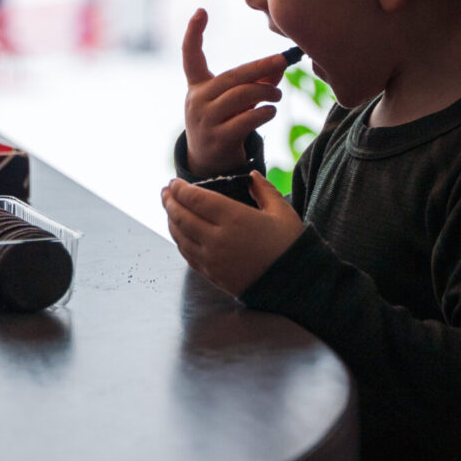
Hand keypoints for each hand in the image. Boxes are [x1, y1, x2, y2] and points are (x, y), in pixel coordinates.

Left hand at [163, 170, 303, 296]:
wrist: (294, 285)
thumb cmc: (290, 245)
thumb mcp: (282, 211)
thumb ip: (264, 190)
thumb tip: (251, 176)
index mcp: (234, 218)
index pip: (196, 199)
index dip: (180, 189)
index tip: (174, 181)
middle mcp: (217, 238)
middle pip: (182, 216)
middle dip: (170, 201)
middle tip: (165, 192)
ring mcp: (212, 259)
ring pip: (180, 236)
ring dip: (170, 220)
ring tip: (169, 209)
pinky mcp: (212, 275)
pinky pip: (187, 254)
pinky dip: (179, 240)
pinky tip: (179, 232)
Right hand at [181, 8, 285, 175]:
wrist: (209, 164)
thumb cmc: (224, 123)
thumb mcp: (235, 101)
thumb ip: (254, 83)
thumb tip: (278, 68)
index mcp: (197, 86)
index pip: (190, 56)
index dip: (193, 33)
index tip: (201, 11)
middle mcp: (197, 100)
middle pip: (232, 77)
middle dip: (260, 68)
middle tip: (281, 62)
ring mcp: (205, 120)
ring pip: (242, 96)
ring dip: (266, 92)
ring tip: (278, 95)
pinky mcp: (218, 138)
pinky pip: (246, 119)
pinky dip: (264, 112)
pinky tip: (271, 110)